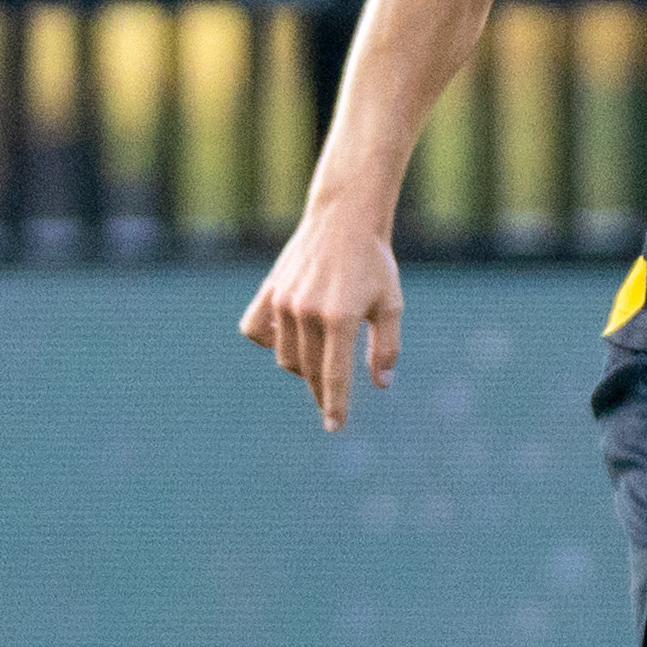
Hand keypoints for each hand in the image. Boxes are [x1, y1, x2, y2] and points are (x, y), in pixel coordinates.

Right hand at [239, 208, 402, 431]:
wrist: (344, 219)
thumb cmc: (374, 263)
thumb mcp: (390, 305)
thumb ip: (385, 347)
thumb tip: (380, 385)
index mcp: (341, 317)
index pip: (334, 375)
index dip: (335, 405)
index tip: (334, 427)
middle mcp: (308, 312)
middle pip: (310, 371)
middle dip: (321, 392)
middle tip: (330, 404)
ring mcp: (284, 302)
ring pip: (286, 356)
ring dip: (302, 367)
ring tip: (321, 358)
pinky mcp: (269, 291)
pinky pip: (256, 331)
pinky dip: (269, 342)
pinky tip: (287, 341)